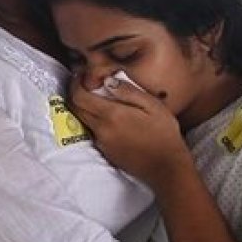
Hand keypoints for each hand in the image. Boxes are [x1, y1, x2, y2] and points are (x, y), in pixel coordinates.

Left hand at [68, 75, 190, 188]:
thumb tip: (108, 80)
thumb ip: (128, 91)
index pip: (79, 96)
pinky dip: (95, 121)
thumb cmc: (164, 134)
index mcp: (112, 115)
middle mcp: (102, 130)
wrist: (166, 166)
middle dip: (75, 93)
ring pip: (83, 121)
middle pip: (75, 109)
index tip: (80, 74)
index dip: (75, 83)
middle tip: (85, 83)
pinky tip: (111, 118)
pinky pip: (93, 132)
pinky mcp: (105, 152)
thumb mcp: (152, 105)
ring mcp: (102, 143)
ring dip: (84, 108)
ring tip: (99, 98)